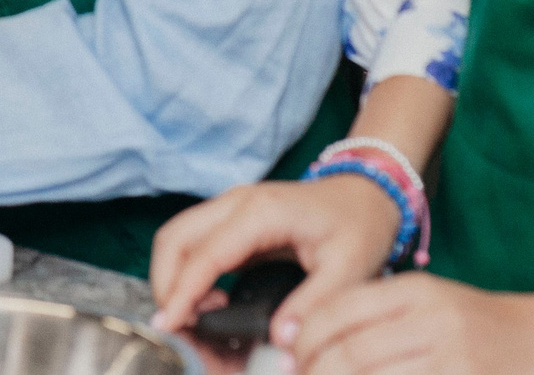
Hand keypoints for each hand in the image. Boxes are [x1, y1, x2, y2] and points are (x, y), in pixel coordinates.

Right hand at [151, 175, 403, 338]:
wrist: (367, 195)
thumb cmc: (359, 226)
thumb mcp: (349, 268)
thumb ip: (313, 303)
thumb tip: (279, 339)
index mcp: (261, 211)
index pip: (204, 254)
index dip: (182, 292)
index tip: (169, 326)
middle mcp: (236, 202)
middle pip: (174, 239)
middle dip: (166, 285)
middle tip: (178, 328)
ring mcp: (230, 207)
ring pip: (177, 237)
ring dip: (173, 277)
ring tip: (196, 319)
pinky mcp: (232, 219)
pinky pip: (193, 242)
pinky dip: (187, 271)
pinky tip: (209, 302)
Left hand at [285, 271, 533, 374]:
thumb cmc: (483, 326)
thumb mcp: (430, 302)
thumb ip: (378, 315)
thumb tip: (310, 342)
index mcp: (417, 291)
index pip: (340, 311)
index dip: (304, 341)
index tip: (288, 360)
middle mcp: (432, 322)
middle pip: (349, 354)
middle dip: (314, 373)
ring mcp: (452, 360)